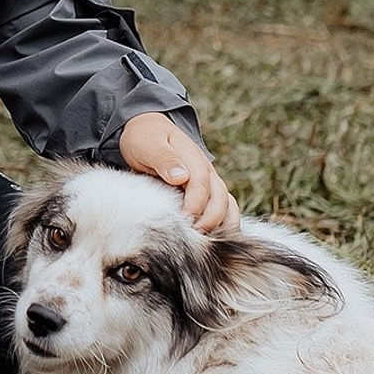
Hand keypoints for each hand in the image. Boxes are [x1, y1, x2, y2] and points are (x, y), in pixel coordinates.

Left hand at [118, 113, 239, 234]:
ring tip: (206, 244)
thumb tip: (181, 177)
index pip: (201, 186)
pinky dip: (226, 225)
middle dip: (209, 222)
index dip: (195, 207)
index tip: (183, 222)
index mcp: (193, 159)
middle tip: (192, 239)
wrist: (150, 130)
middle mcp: (207, 172)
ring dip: (222, 226)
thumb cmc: (146, 139)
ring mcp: (211, 183)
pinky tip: (215, 241)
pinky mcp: (209, 192)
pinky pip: (226, 210)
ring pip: (228, 207)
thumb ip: (164, 159)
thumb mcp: (148, 144)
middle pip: (220, 200)